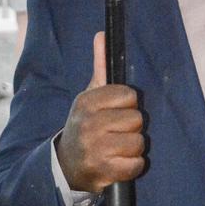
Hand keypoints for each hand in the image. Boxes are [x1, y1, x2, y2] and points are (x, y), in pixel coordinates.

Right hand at [56, 32, 145, 191]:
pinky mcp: (102, 171)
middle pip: (136, 119)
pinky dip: (132, 166)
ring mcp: (94, 149)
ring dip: (132, 148)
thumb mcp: (89, 96)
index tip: (116, 111)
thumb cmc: (86, 125)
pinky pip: (135, 165)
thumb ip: (100, 66)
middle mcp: (88, 124)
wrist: (66, 165)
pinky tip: (118, 163)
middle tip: (116, 132)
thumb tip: (101, 34)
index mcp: (87, 102)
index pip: (129, 96)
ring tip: (117, 148)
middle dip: (131, 127)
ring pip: (138, 142)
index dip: (127, 104)